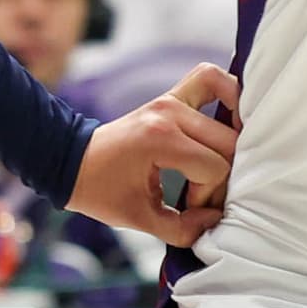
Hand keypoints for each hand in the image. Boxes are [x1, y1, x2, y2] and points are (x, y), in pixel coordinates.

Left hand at [69, 62, 237, 247]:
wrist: (71, 162)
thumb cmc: (100, 190)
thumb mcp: (138, 218)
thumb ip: (182, 229)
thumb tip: (216, 220)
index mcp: (159, 139)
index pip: (213, 168)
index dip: (209, 195)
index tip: (190, 208)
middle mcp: (169, 113)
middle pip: (227, 142)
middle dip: (223, 175)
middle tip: (203, 193)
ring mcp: (171, 99)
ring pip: (231, 103)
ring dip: (235, 136)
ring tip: (227, 158)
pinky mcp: (172, 96)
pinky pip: (210, 79)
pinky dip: (229, 93)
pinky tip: (233, 120)